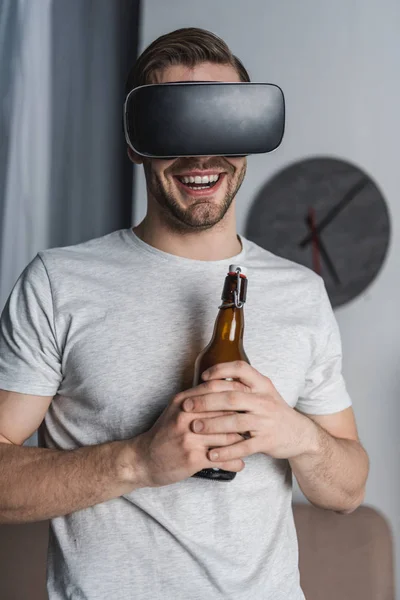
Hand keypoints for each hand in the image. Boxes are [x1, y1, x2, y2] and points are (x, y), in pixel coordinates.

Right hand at [132, 378, 248, 486]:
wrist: (143, 460)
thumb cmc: (163, 434)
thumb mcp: (176, 409)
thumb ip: (197, 398)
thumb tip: (224, 387)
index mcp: (185, 402)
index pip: (216, 389)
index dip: (236, 391)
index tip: (250, 397)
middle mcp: (187, 417)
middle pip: (225, 412)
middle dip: (243, 417)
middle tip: (256, 422)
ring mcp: (190, 438)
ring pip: (228, 436)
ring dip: (242, 442)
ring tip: (251, 444)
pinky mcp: (193, 458)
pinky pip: (222, 458)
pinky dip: (234, 462)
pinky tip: (240, 463)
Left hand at [182, 361, 316, 462]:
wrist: (299, 434)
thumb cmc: (272, 411)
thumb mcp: (262, 392)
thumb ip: (241, 385)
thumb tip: (208, 380)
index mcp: (262, 385)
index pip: (241, 369)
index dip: (220, 370)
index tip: (203, 377)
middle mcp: (264, 400)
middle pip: (232, 396)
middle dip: (206, 401)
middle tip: (187, 406)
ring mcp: (267, 421)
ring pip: (236, 422)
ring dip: (212, 425)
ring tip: (194, 427)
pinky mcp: (267, 441)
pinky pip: (244, 447)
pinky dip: (226, 451)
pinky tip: (211, 454)